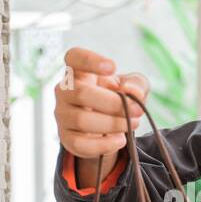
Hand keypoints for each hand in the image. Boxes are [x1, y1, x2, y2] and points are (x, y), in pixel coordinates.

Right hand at [54, 47, 150, 184]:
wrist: (107, 126)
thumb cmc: (116, 98)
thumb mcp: (133, 87)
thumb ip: (136, 85)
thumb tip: (133, 92)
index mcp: (79, 71)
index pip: (74, 57)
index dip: (90, 60)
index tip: (113, 67)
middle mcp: (65, 90)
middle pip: (81, 93)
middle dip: (114, 104)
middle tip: (138, 110)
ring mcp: (62, 114)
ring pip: (82, 120)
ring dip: (114, 124)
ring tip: (133, 124)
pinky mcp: (65, 137)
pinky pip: (80, 144)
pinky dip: (104, 145)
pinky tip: (119, 140)